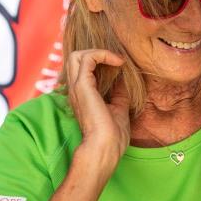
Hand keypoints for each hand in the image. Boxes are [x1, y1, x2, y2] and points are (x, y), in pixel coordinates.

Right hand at [66, 49, 130, 164]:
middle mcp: (76, 90)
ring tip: (117, 60)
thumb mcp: (119, 109)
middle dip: (96, 53)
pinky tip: (118, 62)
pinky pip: (87, 59)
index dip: (100, 61)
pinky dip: (102, 54)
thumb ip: (119, 94)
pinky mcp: (82, 86)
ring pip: (77, 55)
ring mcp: (77, 87)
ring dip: (99, 52)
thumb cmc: (112, 136)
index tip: (120, 65)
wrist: (105, 148)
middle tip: (116, 60)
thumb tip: (124, 81)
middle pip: (75, 58)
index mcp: (83, 95)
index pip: (83, 69)